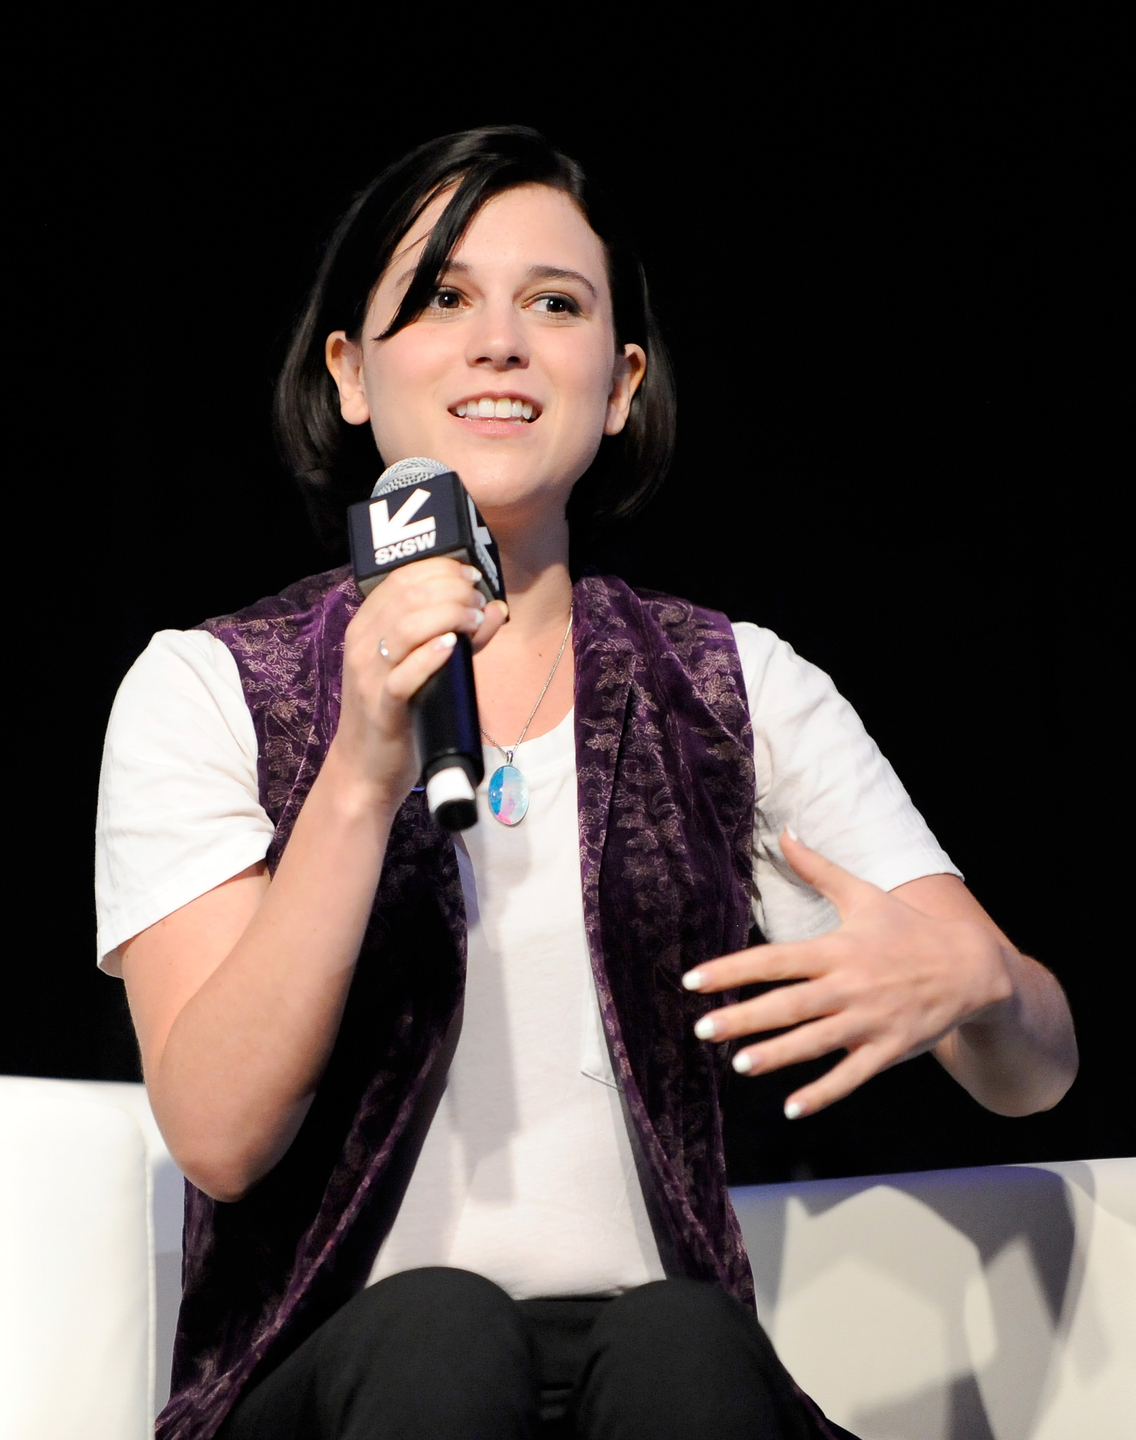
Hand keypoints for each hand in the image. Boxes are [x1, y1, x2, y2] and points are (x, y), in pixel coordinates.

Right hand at [331, 557, 508, 808]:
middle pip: (406, 596)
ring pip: (404, 627)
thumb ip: (458, 635)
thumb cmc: (397, 711)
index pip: (400, 579)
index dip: (439, 569)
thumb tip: (495, 608)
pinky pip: (403, 675)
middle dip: (450, 589)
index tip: (470, 575)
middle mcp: (362, 644)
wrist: (365, 768)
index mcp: (366, 626)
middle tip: (477, 599)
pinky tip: (451, 646)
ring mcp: (369, 675)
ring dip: (446, 615)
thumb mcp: (421, 666)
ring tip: (473, 619)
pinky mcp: (381, 706)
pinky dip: (429, 656)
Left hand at [683, 831, 1014, 1117]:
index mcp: (837, 949)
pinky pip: (852, 1076)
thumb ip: (817, 869)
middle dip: (744, 1018)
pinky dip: (823, 1093)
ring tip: (739, 1066)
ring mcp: (869, 1020)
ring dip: (777, 1055)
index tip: (694, 980)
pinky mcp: (889, 1049)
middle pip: (788, 1004)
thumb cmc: (908, 929)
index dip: (733, 969)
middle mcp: (849, 986)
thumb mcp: (863, 895)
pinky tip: (792, 1107)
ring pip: (815, 1042)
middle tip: (703, 1029)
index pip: (774, 959)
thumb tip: (784, 833)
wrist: (971, 968)